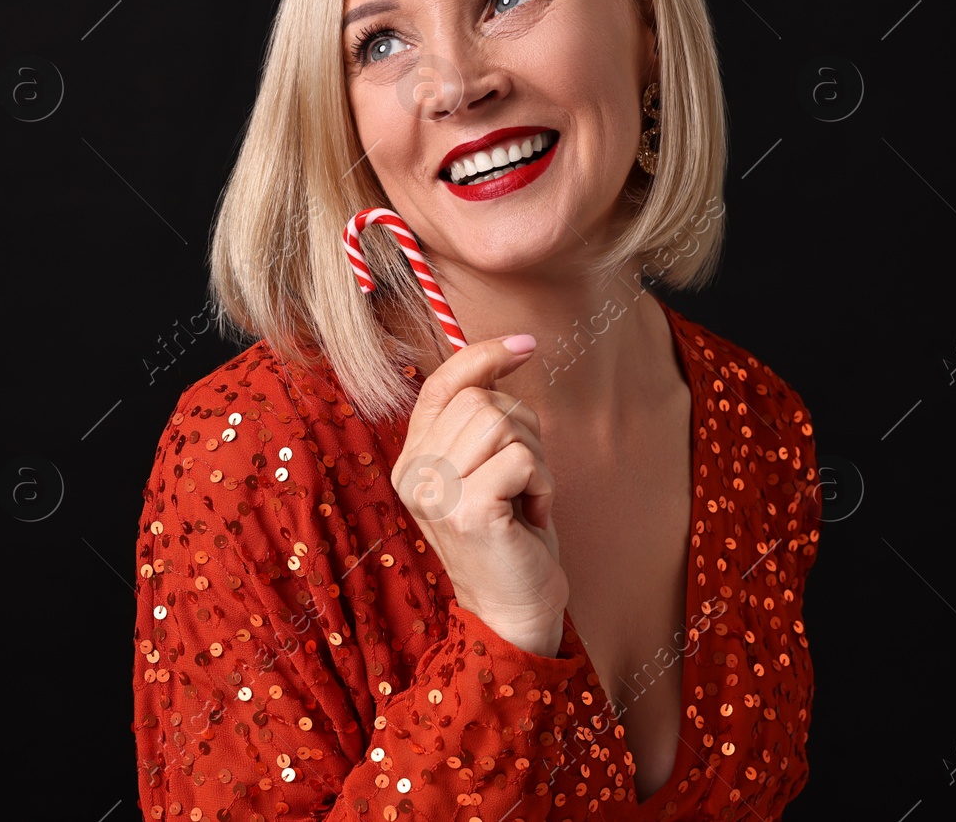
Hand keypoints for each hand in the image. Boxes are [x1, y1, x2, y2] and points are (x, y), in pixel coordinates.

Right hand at [392, 334, 567, 655]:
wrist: (512, 612)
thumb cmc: (509, 538)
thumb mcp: (484, 471)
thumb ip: (479, 424)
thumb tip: (507, 352)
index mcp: (411, 459)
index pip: (441, 384)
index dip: (482, 355)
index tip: (526, 343)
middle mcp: (413, 473)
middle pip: (481, 400)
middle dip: (523, 428)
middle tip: (526, 477)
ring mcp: (436, 492)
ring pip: (502, 422)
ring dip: (536, 457)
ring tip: (528, 497)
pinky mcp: (468, 510)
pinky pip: (523, 458)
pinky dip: (544, 483)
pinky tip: (533, 515)